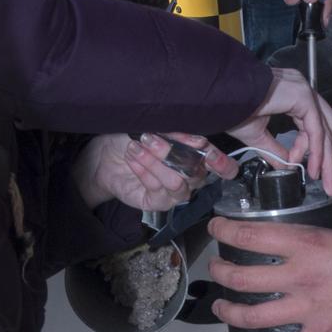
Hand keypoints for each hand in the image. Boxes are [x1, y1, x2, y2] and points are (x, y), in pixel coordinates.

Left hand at [73, 132, 231, 213]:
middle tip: (150, 137)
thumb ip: (179, 135)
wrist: (107, 154)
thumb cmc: (136, 137)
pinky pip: (157, 189)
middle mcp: (191, 177)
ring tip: (136, 146)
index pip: (224, 167)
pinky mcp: (158, 203)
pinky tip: (132, 158)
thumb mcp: (157, 128)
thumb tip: (199, 141)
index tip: (210, 153)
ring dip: (155, 161)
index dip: (222, 163)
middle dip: (172, 152)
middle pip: (196, 172)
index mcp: (198, 158)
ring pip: (177, 181)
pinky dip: (144, 170)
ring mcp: (175, 192)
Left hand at [208, 215, 331, 331]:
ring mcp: (308, 309)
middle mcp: (299, 277)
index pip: (250, 236)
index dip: (225, 231)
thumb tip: (330, 227)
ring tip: (222, 308)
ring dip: (230, 313)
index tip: (216, 228)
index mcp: (306, 244)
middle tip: (216, 270)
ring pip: (254, 316)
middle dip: (221, 273)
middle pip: (242, 277)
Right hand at [230, 68, 331, 193]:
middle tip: (331, 182)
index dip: (317, 151)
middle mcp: (303, 90)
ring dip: (328, 158)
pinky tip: (313, 167)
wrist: (220, 97)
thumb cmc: (233, 110)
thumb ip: (276, 151)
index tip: (309, 170)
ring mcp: (304, 91)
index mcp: (294, 95)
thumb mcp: (258, 137)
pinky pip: (316, 128)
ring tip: (324, 180)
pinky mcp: (303, 96)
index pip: (317, 124)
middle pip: (329, 126)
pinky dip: (317, 150)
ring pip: (327, 128)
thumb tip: (287, 167)